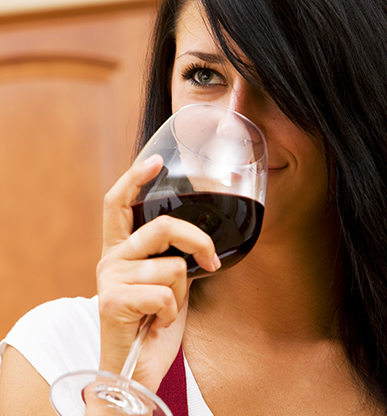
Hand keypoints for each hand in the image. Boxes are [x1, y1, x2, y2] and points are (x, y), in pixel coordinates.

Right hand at [97, 154, 219, 391]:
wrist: (134, 370)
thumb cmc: (153, 323)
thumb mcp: (167, 283)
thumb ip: (172, 258)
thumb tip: (200, 243)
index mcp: (121, 250)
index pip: (119, 202)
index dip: (136, 178)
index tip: (157, 161)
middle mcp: (110, 258)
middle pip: (162, 226)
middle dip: (197, 241)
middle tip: (210, 261)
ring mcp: (109, 278)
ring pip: (170, 267)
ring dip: (179, 293)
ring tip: (163, 310)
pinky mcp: (113, 301)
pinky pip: (166, 294)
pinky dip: (172, 313)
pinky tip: (156, 323)